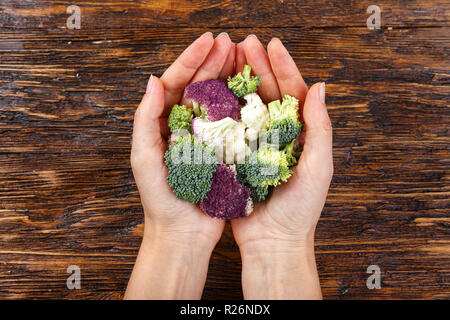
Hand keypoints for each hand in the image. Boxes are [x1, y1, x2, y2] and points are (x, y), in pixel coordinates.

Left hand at [126, 32, 234, 298]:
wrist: (183, 234)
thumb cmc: (160, 200)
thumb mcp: (145, 159)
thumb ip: (145, 120)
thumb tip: (152, 80)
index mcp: (163, 123)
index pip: (176, 83)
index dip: (191, 60)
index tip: (210, 41)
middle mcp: (184, 126)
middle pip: (199, 86)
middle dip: (214, 62)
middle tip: (231, 42)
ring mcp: (205, 138)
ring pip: (218, 100)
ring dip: (229, 76)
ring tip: (243, 56)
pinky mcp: (223, 152)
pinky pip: (232, 123)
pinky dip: (241, 105)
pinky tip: (252, 89)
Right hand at [231, 35, 332, 298]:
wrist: (272, 243)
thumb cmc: (300, 209)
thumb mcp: (317, 167)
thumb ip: (320, 128)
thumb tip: (321, 86)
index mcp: (299, 134)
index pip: (293, 92)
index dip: (284, 66)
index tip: (272, 44)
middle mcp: (277, 135)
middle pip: (267, 93)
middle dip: (258, 66)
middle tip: (244, 43)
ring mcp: (254, 145)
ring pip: (246, 106)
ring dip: (238, 81)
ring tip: (228, 58)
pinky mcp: (235, 158)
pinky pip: (228, 129)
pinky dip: (222, 110)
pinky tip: (212, 92)